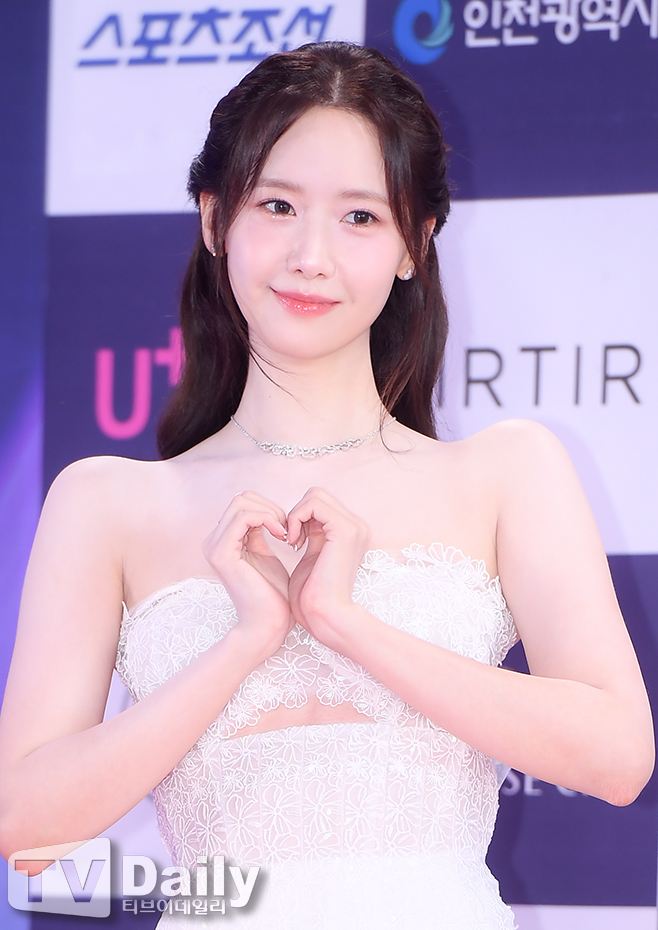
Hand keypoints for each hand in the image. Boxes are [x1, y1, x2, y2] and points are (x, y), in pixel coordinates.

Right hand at [203, 491, 293, 656]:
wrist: (267, 626)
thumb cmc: (272, 597)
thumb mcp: (266, 556)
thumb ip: (260, 533)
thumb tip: (267, 511)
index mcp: (223, 541)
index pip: (244, 504)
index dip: (270, 509)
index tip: (288, 528)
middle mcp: (214, 541)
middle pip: (241, 499)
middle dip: (270, 507)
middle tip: (287, 528)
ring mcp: (215, 546)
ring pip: (241, 503)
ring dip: (270, 512)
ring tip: (285, 533)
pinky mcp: (222, 553)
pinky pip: (243, 517)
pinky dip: (267, 519)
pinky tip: (282, 535)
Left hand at [287, 487, 369, 645]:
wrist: (325, 617)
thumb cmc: (313, 596)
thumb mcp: (311, 556)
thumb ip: (310, 533)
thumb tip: (298, 516)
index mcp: (350, 532)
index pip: (320, 504)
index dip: (299, 517)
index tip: (291, 541)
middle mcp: (357, 526)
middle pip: (317, 495)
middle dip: (297, 513)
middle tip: (290, 540)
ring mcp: (354, 526)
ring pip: (315, 495)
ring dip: (295, 515)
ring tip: (291, 541)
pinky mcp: (344, 530)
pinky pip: (313, 504)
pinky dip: (296, 518)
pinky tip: (292, 542)